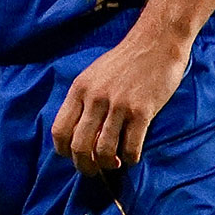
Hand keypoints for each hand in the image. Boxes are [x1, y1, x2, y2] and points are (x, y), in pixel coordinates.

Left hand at [50, 29, 191, 174]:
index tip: (74, 156)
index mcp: (78, 89)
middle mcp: (94, 98)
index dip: (64, 151)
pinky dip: (129, 159)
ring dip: (108, 165)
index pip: (59, 130)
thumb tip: (77, 131)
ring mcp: (118, 105)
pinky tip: (131, 156)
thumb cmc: (124, 61)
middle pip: (79, 146)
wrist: (155, 43)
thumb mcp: (93, 75)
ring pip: (103, 151)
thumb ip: (84, 100)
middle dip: (84, 166)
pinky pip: (130, 147)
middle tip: (94, 171)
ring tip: (114, 163)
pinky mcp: (142, 111)